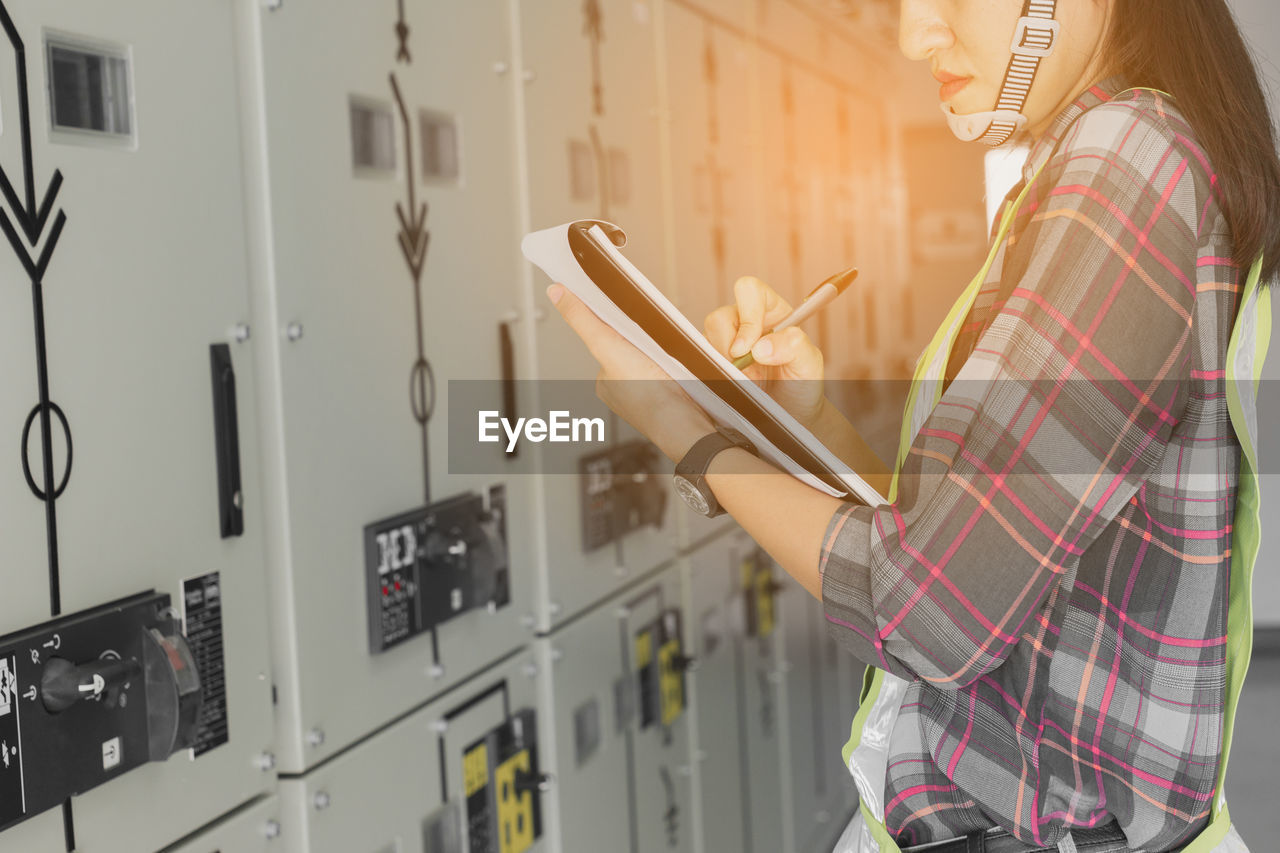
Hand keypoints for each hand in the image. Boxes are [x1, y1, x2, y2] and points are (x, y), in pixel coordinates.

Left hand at [547, 284, 714, 462]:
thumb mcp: (606, 345)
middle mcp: (624, 392)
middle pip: (634, 350)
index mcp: (605, 382)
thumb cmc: (646, 392)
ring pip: (656, 362)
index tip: (636, 319)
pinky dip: (680, 367)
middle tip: (656, 338)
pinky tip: (683, 367)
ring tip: (670, 353)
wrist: (683, 421)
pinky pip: (675, 374)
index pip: (610, 342)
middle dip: (646, 342)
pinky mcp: (673, 400)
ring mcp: (650, 397)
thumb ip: (582, 319)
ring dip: (665, 354)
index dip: (622, 327)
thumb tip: (556, 292)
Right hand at [704, 276, 825, 425]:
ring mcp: (725, 342)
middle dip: (729, 347)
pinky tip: (732, 385)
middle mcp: (744, 321)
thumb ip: (793, 346)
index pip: (750, 291)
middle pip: (720, 317)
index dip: (747, 315)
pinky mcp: (712, 360)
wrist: (790, 414)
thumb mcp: (809, 363)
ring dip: (722, 363)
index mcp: (770, 310)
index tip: (749, 349)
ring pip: (706, 338)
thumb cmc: (801, 384)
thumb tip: (760, 347)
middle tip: (745, 372)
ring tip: (744, 381)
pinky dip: (712, 374)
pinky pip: (698, 359)